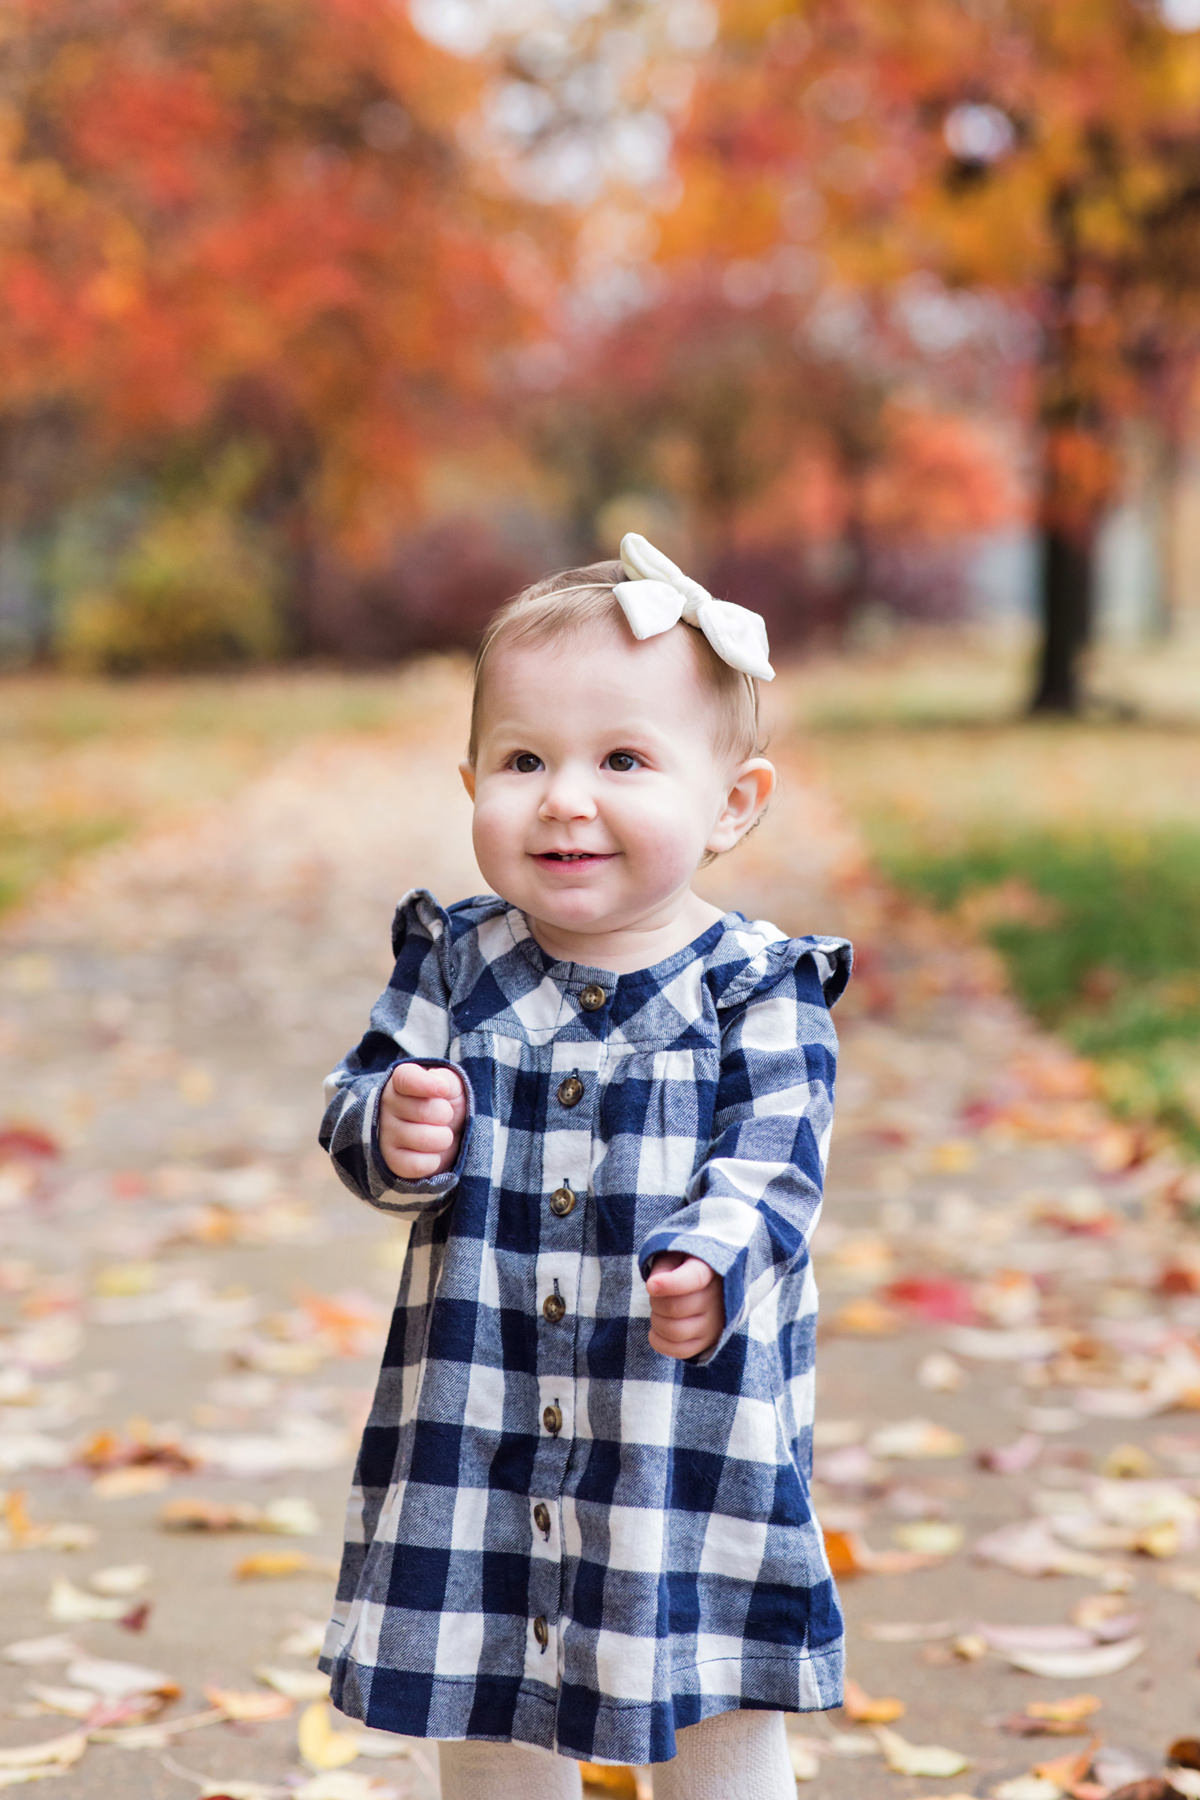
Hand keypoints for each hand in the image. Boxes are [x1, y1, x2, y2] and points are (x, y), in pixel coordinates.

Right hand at [378, 1063, 467, 1180]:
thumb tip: (441, 1087)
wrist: (442, 1132)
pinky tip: (429, 1152)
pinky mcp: (392, 1161)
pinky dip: (433, 1161)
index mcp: (399, 1083)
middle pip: (426, 1111)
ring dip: (442, 1139)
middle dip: (445, 1116)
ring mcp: (386, 1134)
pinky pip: (420, 1164)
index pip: (406, 1079)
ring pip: (426, 1139)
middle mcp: (386, 1106)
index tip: (444, 1090)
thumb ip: (445, 1079)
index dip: (426, 1084)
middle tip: (442, 1116)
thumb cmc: (443, 1104)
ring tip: (438, 1134)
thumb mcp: (448, 1085)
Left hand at [646, 1251, 723, 1359]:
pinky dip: (659, 1342)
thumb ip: (663, 1268)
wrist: (707, 1284)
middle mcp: (718, 1298)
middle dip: (655, 1302)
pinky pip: (680, 1351)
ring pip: (675, 1331)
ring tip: (657, 1311)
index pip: (695, 1278)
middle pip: (675, 1308)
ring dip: (656, 1321)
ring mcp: (715, 1323)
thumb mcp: (674, 1256)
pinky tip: (656, 1330)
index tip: (651, 1285)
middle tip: (655, 1295)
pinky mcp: (708, 1341)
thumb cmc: (683, 1267)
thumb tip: (654, 1286)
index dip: (671, 1284)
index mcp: (710, 1270)